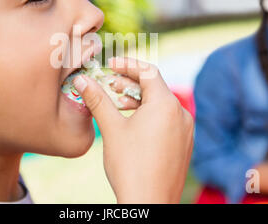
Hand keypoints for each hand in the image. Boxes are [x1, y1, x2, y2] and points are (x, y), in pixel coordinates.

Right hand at [73, 57, 193, 203]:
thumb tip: (82, 80)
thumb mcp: (111, 128)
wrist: (149, 204)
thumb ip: (98, 100)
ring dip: (138, 100)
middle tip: (109, 84)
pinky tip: (133, 124)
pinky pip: (167, 120)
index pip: (148, 72)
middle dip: (130, 83)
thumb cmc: (130, 166)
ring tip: (118, 105)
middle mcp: (181, 113)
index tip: (110, 64)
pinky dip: (149, 115)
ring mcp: (186, 130)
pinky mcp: (184, 144)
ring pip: (161, 104)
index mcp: (166, 104)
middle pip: (155, 87)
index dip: (127, 65)